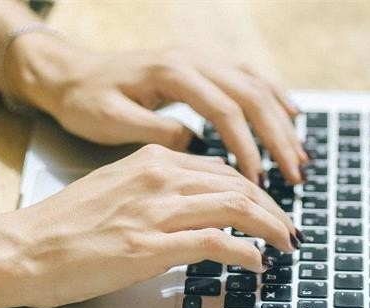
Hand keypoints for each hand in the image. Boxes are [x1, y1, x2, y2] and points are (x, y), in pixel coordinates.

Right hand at [0, 144, 296, 307]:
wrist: (27, 249)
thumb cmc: (69, 228)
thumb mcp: (121, 192)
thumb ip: (162, 193)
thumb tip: (203, 210)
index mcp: (152, 161)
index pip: (223, 171)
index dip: (258, 193)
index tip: (274, 211)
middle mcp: (158, 178)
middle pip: (239, 186)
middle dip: (275, 211)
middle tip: (292, 232)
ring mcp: (156, 212)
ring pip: (236, 208)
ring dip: (271, 228)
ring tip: (286, 245)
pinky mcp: (151, 247)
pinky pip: (216, 243)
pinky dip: (245, 253)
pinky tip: (257, 264)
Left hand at [7, 35, 307, 183]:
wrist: (68, 73)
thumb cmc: (86, 103)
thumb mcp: (112, 122)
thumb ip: (158, 133)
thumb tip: (200, 148)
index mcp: (171, 72)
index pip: (225, 111)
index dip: (248, 149)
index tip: (260, 185)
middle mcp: (193, 60)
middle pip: (252, 96)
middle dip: (278, 140)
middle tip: (296, 178)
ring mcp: (201, 60)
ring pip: (257, 86)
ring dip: (283, 124)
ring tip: (302, 159)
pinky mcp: (204, 68)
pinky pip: (251, 78)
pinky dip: (276, 98)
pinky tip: (294, 118)